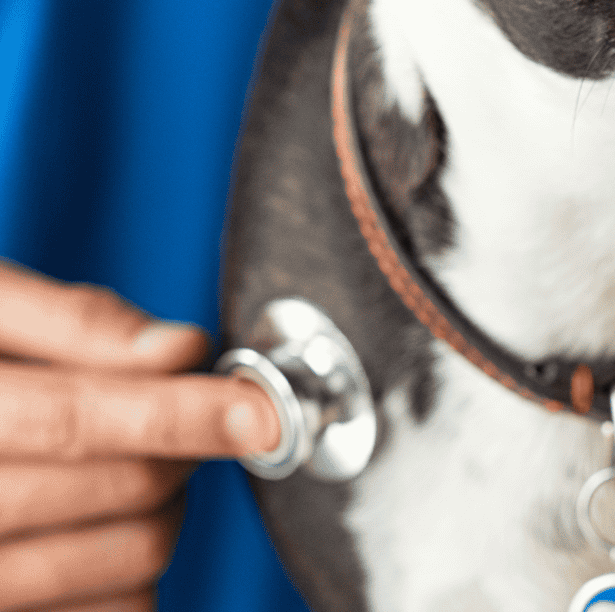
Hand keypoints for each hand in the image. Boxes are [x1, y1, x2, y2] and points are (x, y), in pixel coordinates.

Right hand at [0, 262, 279, 611]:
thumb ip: (71, 323)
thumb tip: (178, 349)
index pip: (76, 419)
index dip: (180, 413)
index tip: (259, 411)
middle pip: (121, 490)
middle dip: (184, 446)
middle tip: (185, 414)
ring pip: (128, 562)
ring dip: (169, 508)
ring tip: (141, 465)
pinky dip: (135, 575)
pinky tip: (110, 527)